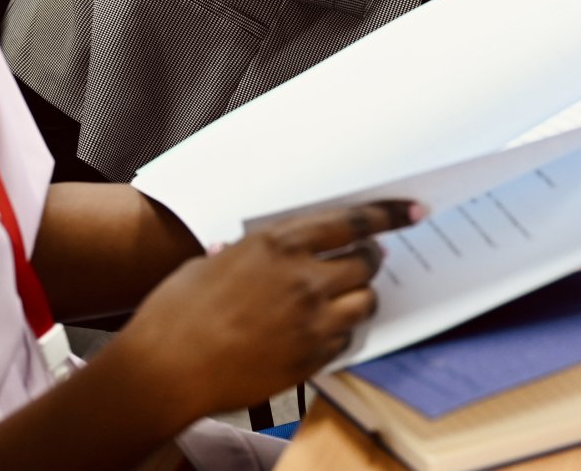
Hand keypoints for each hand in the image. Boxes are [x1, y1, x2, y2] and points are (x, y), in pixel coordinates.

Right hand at [113, 201, 418, 419]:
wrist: (166, 368)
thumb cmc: (178, 311)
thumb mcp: (215, 262)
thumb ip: (250, 253)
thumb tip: (259, 252)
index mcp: (279, 245)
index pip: (353, 222)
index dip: (389, 215)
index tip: (414, 211)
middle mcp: (303, 279)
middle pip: (366, 264)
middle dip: (370, 260)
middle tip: (364, 260)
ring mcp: (311, 322)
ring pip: (364, 303)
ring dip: (359, 297)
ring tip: (340, 298)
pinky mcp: (310, 359)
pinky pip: (346, 340)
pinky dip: (340, 332)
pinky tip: (319, 330)